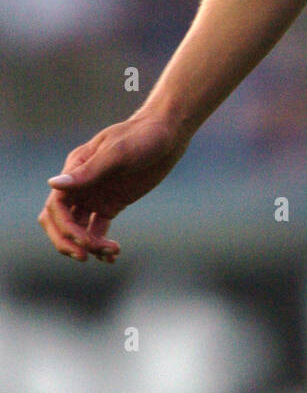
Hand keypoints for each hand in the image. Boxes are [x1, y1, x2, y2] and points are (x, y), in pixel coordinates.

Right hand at [38, 113, 189, 262]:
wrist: (167, 135)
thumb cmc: (142, 136)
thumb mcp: (117, 152)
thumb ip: (88, 171)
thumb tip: (53, 184)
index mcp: (76, 169)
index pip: (56, 206)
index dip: (64, 228)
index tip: (83, 242)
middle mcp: (81, 185)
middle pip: (59, 221)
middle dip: (67, 242)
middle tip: (85, 256)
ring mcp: (94, 195)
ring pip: (77, 228)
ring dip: (87, 245)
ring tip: (111, 252)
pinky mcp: (110, 204)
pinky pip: (97, 229)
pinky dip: (99, 244)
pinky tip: (112, 256)